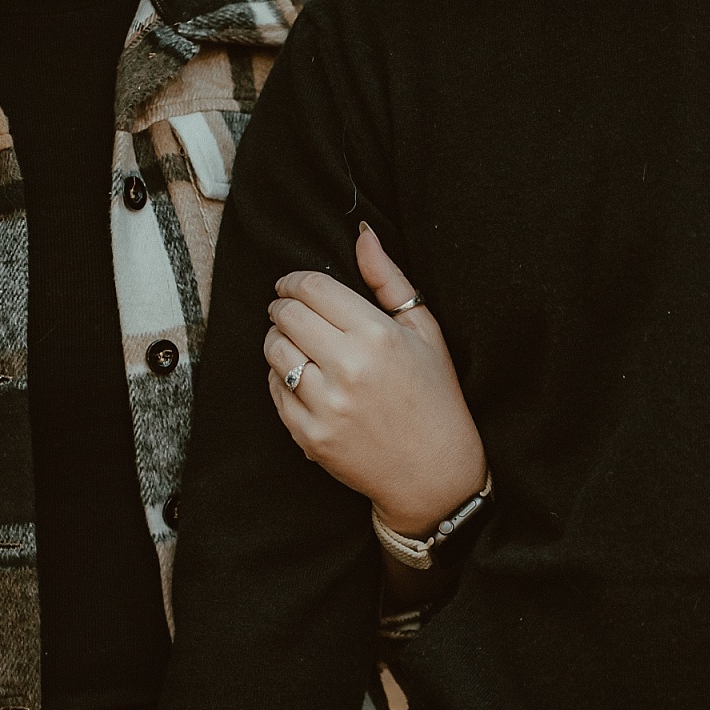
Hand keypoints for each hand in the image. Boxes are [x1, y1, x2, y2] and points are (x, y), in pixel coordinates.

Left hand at [266, 224, 486, 537]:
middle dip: (281, 306)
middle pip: (286, 316)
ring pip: (274, 351)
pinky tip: (303, 379)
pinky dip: (280, 379)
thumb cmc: (435, 396)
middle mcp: (349, 369)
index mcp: (378, 336)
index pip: (313, 289)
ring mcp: (327, 406)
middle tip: (288, 310)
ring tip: (295, 342)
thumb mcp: (425, 332)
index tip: (292, 284)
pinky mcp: (310, 436)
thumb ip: (389, 281)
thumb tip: (362, 235)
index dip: (294, 281)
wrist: (435, 474)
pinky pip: (275, 391)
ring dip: (276, 340)